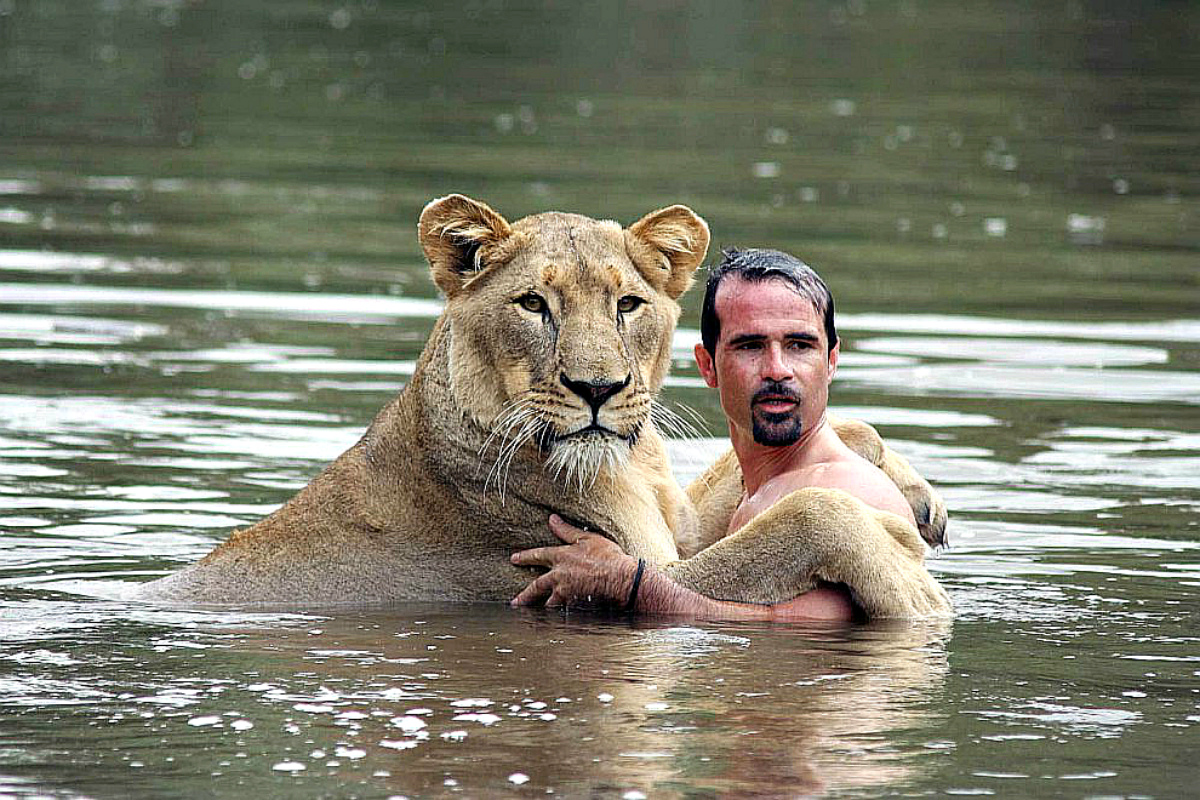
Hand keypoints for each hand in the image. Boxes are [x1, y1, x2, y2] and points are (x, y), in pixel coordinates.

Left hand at [510, 515, 639, 608]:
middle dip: (524, 595)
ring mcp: (567, 593)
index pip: (538, 555)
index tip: (513, 559)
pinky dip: (559, 617)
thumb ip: (567, 530)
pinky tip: (555, 623)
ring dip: (541, 609)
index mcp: (561, 557)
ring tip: (533, 617)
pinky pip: (564, 613)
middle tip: (514, 603)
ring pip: (549, 604)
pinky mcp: (576, 605)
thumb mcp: (587, 538)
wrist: (621, 579)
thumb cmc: (607, 556)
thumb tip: (552, 519)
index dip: (525, 556)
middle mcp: (559, 576)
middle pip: (536, 587)